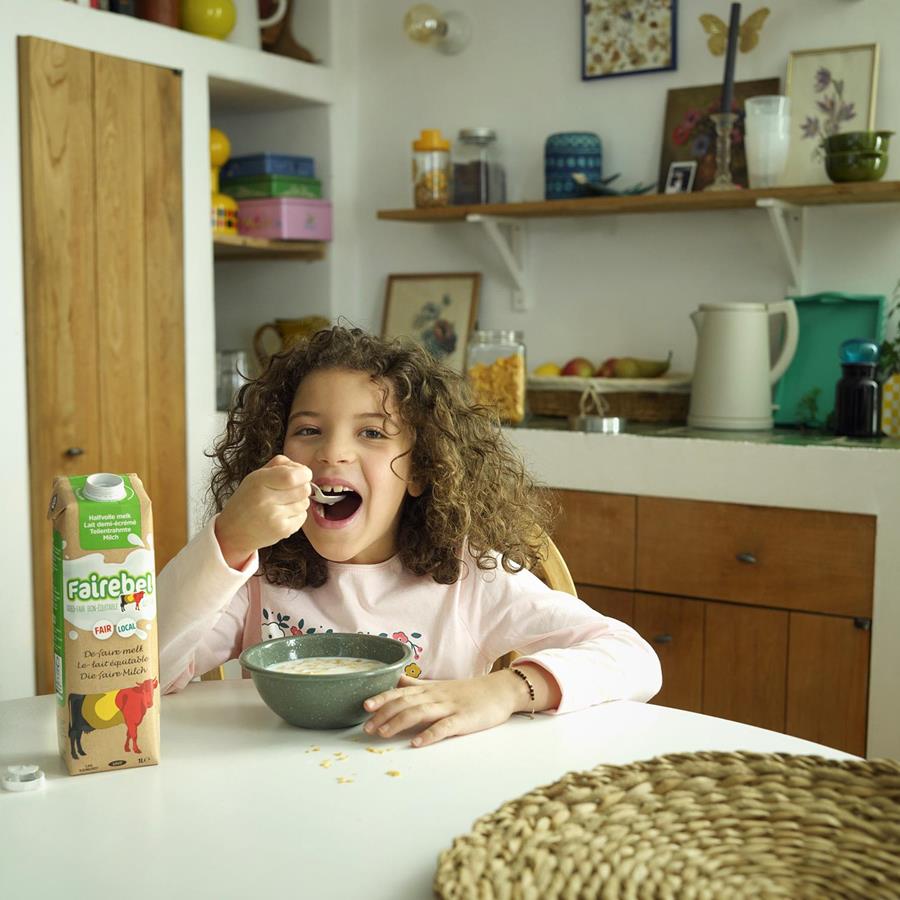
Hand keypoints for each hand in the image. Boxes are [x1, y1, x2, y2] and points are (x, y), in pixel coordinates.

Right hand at [215, 455, 311, 568]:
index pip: (293, 476)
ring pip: (305, 503)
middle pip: (304, 489)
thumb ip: (279, 465)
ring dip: (299, 502)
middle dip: (302, 487)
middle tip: (290, 491)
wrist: (233, 532)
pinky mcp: (282, 530)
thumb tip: (302, 469)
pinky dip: (297, 515)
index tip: (302, 475)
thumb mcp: (255, 477)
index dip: (304, 474)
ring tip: (283, 505)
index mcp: (258, 481)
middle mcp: (266, 499)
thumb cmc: (247, 501)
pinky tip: (283, 516)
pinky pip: (302, 517)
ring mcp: (274, 517)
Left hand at [362, 670, 530, 747]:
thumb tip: (396, 680)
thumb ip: (417, 685)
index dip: (382, 699)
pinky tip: (417, 742)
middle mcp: (436, 696)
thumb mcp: (440, 686)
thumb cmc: (468, 691)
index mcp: (429, 689)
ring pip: (421, 712)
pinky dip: (430, 734)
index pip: (401, 692)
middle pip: (406, 703)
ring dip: (400, 722)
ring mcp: (450, 707)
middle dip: (385, 714)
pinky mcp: (464, 719)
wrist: (499, 691)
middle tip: (368, 728)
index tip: (365, 707)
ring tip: (384, 734)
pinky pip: (445, 726)